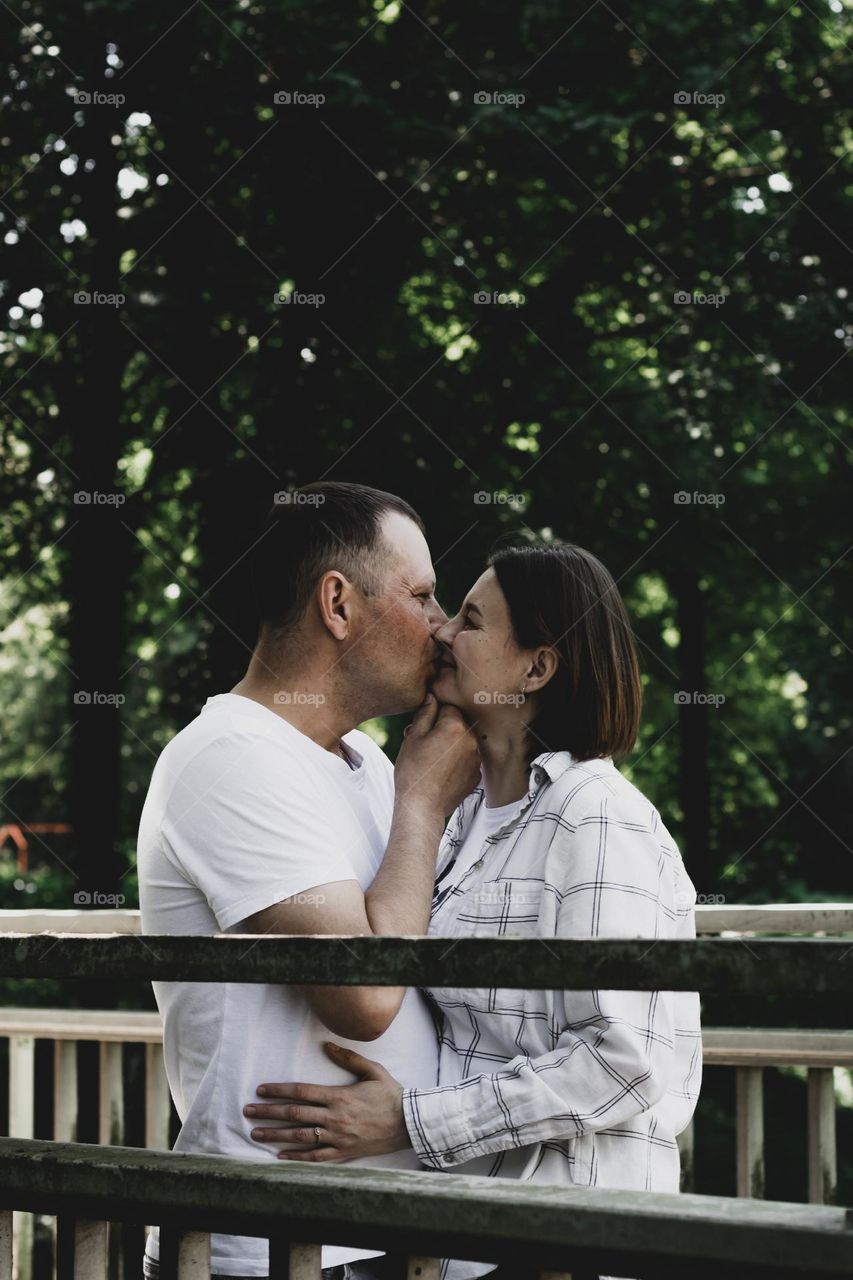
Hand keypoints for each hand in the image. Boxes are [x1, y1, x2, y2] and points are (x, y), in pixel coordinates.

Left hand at [243, 1042, 410, 1162]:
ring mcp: (338, 1137)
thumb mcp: (373, 1070)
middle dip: (268, 1112)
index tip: (261, 1090)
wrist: (409, 1124)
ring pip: (300, 1137)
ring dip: (275, 1135)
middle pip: (294, 1114)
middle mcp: (334, 1118)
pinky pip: (316, 1157)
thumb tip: (327, 1045)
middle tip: (247, 1111)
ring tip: (255, 1133)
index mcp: (339, 1096)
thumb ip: (349, 1057)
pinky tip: (280, 1155)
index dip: (279, 1091)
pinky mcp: (343, 1152)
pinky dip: (297, 1157)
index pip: (301, 1092)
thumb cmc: (390, 1095)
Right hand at [394, 693, 480, 817]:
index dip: (434, 715)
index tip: (424, 726)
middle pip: (457, 724)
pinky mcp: (476, 775)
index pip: (448, 706)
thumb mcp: (413, 737)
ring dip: (451, 745)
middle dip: (443, 729)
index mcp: (455, 726)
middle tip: (425, 744)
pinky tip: (441, 771)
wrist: (422, 807)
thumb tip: (432, 698)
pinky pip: (467, 759)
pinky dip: (457, 762)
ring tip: (432, 760)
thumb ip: (425, 713)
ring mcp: (476, 759)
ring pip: (462, 742)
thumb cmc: (413, 772)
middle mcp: (471, 740)